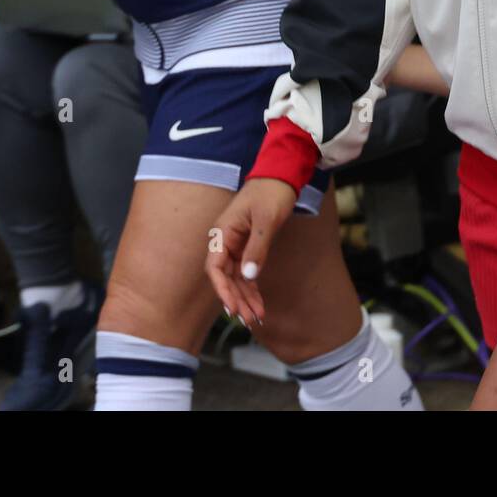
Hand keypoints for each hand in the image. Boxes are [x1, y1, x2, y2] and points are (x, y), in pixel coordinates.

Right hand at [204, 178, 297, 325]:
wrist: (282, 175)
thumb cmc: (272, 192)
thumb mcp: (267, 220)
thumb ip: (257, 248)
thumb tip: (248, 276)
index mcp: (223, 232)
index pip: (214, 268)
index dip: (222, 290)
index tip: (233, 309)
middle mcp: (225, 240)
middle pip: (225, 277)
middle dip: (237, 300)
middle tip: (250, 321)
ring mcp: (236, 244)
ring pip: (236, 278)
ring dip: (245, 298)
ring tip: (257, 318)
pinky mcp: (248, 246)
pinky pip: (246, 272)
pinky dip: (252, 288)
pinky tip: (259, 304)